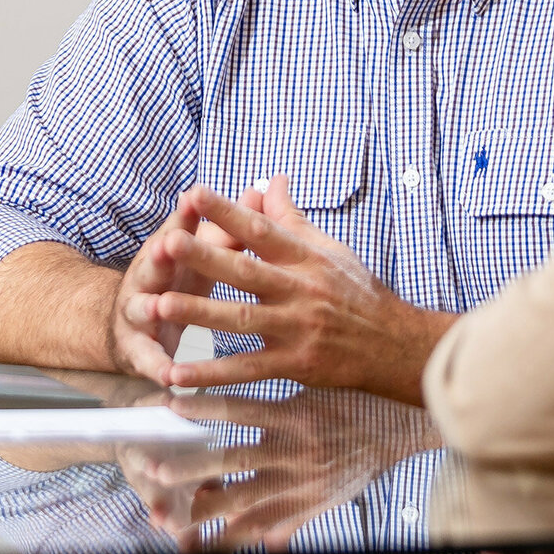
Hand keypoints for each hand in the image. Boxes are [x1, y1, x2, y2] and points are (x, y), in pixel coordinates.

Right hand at [109, 187, 261, 384]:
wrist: (131, 322)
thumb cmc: (179, 276)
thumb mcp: (203, 250)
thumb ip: (230, 224)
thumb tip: (261, 191)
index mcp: (168, 248)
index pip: (179, 226)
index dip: (186, 213)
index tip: (194, 196)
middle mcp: (149, 275)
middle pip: (155, 262)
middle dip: (162, 253)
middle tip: (168, 245)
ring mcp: (139, 312)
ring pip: (143, 307)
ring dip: (151, 307)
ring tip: (159, 307)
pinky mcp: (138, 348)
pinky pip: (148, 358)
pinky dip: (156, 365)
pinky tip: (169, 374)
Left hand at [142, 387, 442, 551]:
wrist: (401, 429)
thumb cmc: (359, 395)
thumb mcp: (321, 378)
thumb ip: (283, 370)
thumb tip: (248, 344)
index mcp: (297, 414)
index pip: (240, 408)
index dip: (203, 407)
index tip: (170, 405)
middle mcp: (296, 451)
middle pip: (233, 459)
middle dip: (191, 466)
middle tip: (155, 469)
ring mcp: (302, 483)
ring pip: (245, 500)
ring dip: (205, 508)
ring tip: (169, 516)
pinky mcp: (311, 507)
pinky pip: (270, 527)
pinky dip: (240, 537)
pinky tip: (212, 543)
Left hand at [149, 177, 455, 398]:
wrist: (393, 343)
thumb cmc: (357, 291)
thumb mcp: (329, 248)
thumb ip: (292, 217)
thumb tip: (271, 180)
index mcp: (306, 257)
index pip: (262, 228)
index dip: (227, 211)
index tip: (194, 194)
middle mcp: (301, 289)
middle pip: (246, 271)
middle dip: (205, 257)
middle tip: (168, 243)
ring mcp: (298, 328)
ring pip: (242, 319)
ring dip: (200, 313)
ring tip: (160, 305)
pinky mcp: (296, 363)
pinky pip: (249, 369)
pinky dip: (213, 373)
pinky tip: (179, 373)